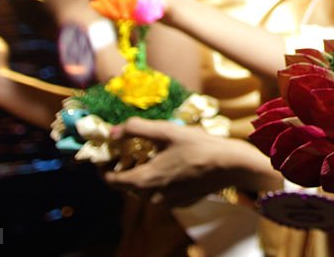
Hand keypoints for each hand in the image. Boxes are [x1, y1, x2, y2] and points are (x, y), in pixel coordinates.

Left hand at [105, 118, 274, 206]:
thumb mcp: (166, 131)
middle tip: (133, 150)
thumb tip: (113, 131)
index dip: (104, 168)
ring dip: (145, 174)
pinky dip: (161, 181)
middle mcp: (152, 197)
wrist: (229, 164)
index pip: (110, 181)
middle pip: (128, 185)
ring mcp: (167, 202)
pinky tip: (173, 165)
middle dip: (126, 168)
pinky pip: (162, 193)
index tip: (107, 154)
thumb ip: (137, 129)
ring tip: (155, 155)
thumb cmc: (198, 146)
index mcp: (144, 180)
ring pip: (146, 190)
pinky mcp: (181, 203)